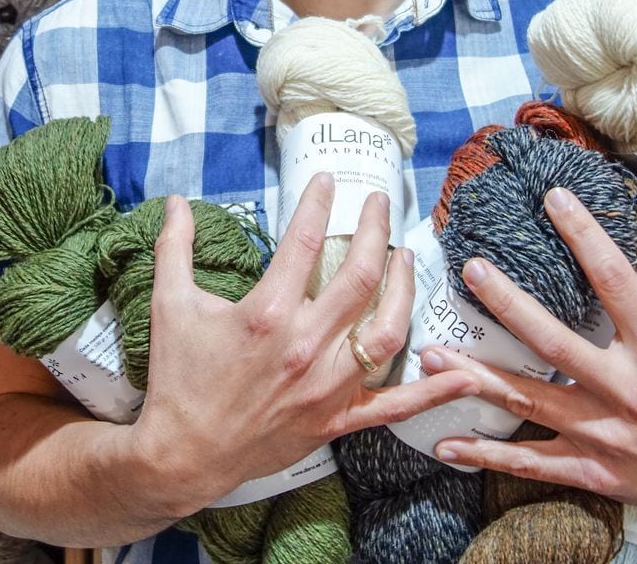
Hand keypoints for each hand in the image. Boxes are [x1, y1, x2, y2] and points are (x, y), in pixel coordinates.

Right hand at [129, 172, 478, 513]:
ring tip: (403, 255)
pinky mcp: (336, 417)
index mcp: (266, 315)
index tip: (327, 180)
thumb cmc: (178, 378)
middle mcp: (304, 347)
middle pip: (358, 276)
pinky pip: (394, 405)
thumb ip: (174, 248)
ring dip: (404, 288)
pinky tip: (466, 373)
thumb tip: (174, 201)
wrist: (182, 456)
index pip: (303, 242)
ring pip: (387, 329)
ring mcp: (326, 386)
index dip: (318, 202)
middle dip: (374, 229)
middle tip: (378, 202)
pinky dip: (433, 390)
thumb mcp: (171, 305)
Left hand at [420, 188, 636, 534]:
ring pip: (530, 400)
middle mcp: (625, 391)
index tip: (553, 197)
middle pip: (555, 341)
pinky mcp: (592, 470)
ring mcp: (603, 434)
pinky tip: (446, 443)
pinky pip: (532, 462)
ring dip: (478, 378)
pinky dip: (488, 455)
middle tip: (471, 269)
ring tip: (432, 356)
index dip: (584, 236)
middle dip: (509, 305)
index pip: (615, 281)